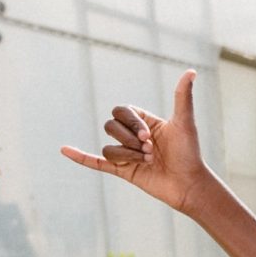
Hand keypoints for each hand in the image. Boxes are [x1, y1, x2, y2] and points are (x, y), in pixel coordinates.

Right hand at [60, 70, 208, 213]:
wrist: (190, 185)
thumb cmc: (190, 154)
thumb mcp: (184, 122)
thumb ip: (183, 97)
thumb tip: (191, 71)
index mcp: (144, 122)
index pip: (122, 111)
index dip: (130, 122)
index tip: (149, 136)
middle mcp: (133, 136)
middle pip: (111, 127)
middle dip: (129, 140)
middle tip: (150, 152)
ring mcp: (127, 154)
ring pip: (109, 147)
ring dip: (127, 155)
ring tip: (147, 162)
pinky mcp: (123, 171)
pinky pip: (96, 161)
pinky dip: (80, 157)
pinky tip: (64, 150)